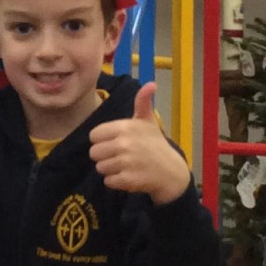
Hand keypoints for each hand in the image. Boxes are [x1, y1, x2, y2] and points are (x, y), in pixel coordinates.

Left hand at [89, 84, 190, 204]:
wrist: (171, 171)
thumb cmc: (155, 143)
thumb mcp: (148, 121)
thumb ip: (143, 102)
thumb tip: (151, 84)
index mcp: (125, 127)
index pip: (94, 135)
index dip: (102, 140)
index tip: (115, 142)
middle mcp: (124, 144)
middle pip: (94, 153)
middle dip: (105, 156)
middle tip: (121, 156)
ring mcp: (126, 163)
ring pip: (100, 168)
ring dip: (110, 169)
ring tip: (125, 166)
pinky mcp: (128, 180)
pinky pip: (107, 182)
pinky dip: (116, 182)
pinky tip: (128, 176)